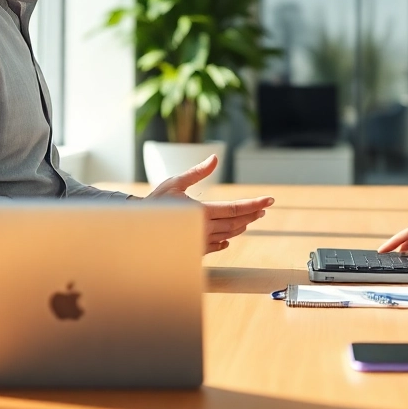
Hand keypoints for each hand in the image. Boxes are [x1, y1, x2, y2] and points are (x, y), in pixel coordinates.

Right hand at [146, 155, 274, 253]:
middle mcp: (204, 229)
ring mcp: (200, 241)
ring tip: (250, 218)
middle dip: (252, 214)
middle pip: (236, 222)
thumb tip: (215, 158)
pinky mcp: (194, 249)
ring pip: (229, 234)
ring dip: (242, 226)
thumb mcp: (175, 182)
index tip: (270, 200)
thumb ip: (197, 172)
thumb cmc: (155, 202)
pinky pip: (216, 246)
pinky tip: (229, 238)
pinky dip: (225, 241)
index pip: (236, 208)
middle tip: (263, 208)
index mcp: (201, 212)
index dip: (255, 204)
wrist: (137, 227)